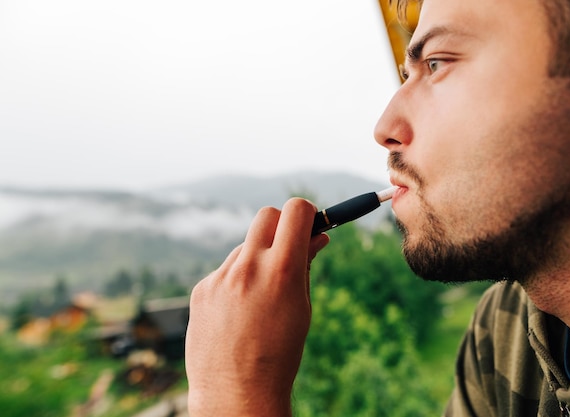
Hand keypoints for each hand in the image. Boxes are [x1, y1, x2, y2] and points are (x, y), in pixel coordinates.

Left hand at [185, 198, 329, 416]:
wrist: (236, 393)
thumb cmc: (279, 354)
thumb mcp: (302, 308)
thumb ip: (306, 266)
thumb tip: (317, 236)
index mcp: (282, 270)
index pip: (295, 210)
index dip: (306, 213)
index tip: (308, 226)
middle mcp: (248, 266)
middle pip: (266, 215)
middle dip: (280, 225)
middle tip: (287, 250)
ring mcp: (220, 277)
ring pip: (245, 247)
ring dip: (257, 260)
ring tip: (260, 300)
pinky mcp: (201, 289)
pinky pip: (225, 271)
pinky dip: (236, 282)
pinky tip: (238, 312)